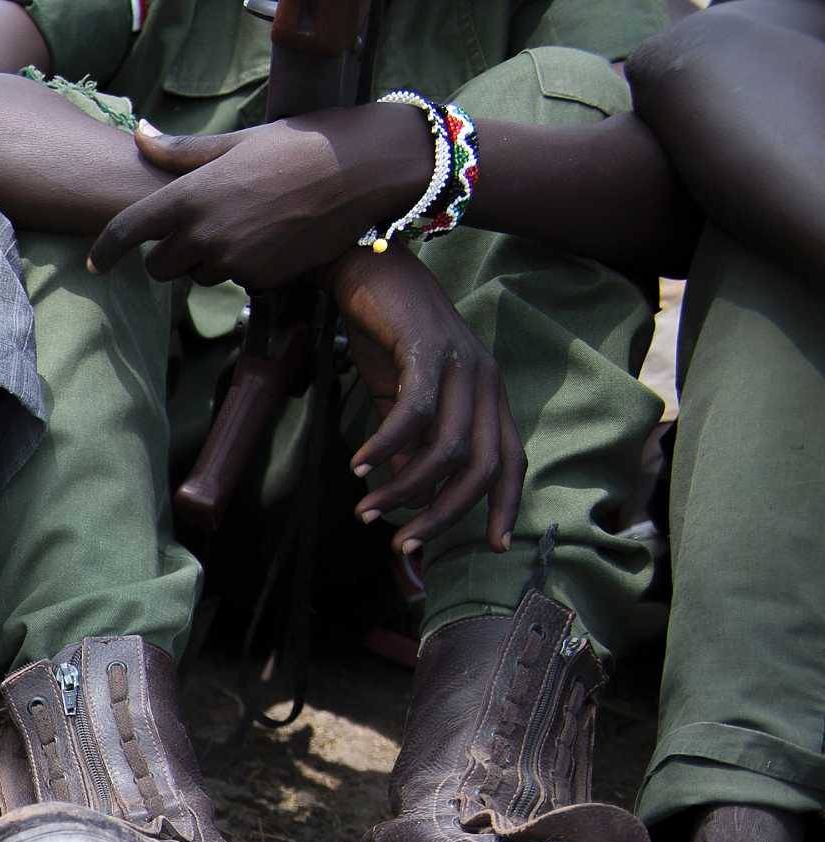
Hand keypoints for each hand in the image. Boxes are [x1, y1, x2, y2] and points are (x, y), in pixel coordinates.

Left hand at [90, 104, 435, 290]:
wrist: (359, 169)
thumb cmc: (295, 145)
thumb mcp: (235, 142)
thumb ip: (180, 152)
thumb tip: (139, 135)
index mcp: (189, 196)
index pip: (126, 232)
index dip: (105, 250)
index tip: (96, 263)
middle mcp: (203, 234)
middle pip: (160, 268)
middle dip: (169, 255)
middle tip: (196, 231)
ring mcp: (232, 261)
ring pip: (200, 276)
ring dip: (210, 260)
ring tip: (248, 224)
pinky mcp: (261, 280)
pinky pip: (237, 282)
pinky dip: (246, 267)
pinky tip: (273, 237)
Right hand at [326, 247, 522, 555]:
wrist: (368, 266)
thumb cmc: (385, 335)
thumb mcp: (398, 401)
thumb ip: (407, 449)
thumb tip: (400, 501)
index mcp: (487, 394)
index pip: (511, 460)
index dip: (507, 506)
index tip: (494, 547)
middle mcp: (486, 380)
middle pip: (483, 466)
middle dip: (444, 515)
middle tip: (403, 545)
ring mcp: (461, 363)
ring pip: (449, 448)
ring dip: (406, 490)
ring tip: (367, 511)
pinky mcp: (428, 349)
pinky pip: (415, 413)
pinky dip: (387, 447)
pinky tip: (359, 467)